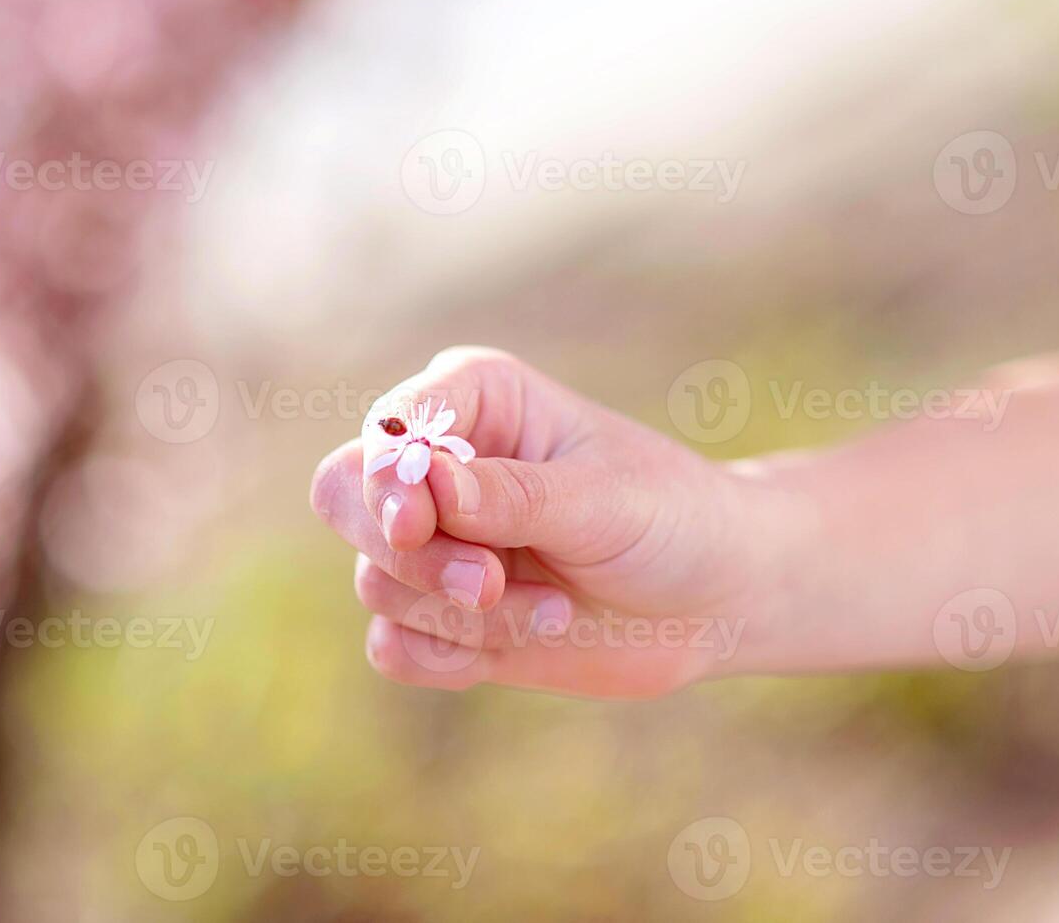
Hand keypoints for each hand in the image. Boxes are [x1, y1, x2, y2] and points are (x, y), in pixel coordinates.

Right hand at [309, 347, 780, 698]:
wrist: (713, 600)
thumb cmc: (669, 520)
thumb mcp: (602, 500)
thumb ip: (509, 494)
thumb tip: (418, 482)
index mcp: (475, 401)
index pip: (386, 429)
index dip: (384, 477)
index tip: (420, 525)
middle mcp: (438, 467)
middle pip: (345, 499)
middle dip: (412, 556)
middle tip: (488, 583)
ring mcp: (435, 544)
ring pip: (377, 583)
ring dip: (464, 614)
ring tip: (555, 609)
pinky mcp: (440, 615)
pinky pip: (393, 647)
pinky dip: (448, 657)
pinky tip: (519, 642)